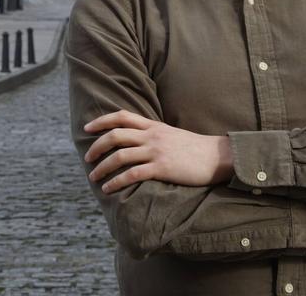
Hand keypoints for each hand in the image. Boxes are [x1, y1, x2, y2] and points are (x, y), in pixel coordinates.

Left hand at [83, 110, 232, 193]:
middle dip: (97, 146)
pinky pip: (132, 174)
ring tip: (93, 176)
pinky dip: (116, 181)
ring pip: (120, 156)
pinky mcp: (162, 168)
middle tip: (87, 157)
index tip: (87, 128)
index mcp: (153, 126)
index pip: (121, 116)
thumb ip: (153, 134)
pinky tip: (108, 188)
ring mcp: (156, 151)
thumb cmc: (195, 148)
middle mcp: (152, 136)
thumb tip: (135, 140)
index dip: (101, 121)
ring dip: (102, 166)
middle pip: (115, 135)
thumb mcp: (171, 134)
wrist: (218, 156)